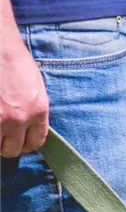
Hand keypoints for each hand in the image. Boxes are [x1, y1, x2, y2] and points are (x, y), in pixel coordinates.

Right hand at [0, 36, 48, 157]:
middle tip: (2, 139)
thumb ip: (34, 110)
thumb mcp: (35, 88)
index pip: (35, 142)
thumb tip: (28, 127)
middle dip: (7, 146)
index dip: (26, 145)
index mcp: (38, 111)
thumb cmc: (15, 62)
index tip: (20, 144)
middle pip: (13, 149)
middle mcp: (19, 118)